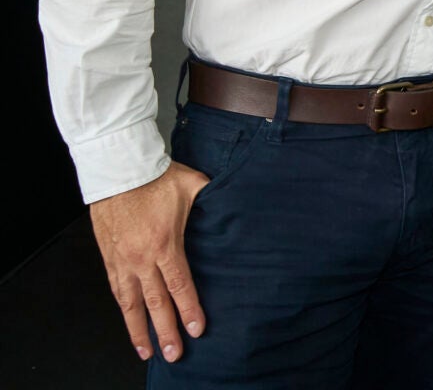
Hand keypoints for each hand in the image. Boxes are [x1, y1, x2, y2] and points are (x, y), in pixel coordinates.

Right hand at [90, 161, 209, 362]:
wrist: (119, 168)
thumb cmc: (158, 176)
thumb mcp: (194, 186)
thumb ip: (213, 200)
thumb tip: (234, 203)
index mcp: (165, 244)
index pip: (180, 285)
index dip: (189, 310)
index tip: (198, 329)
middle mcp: (141, 258)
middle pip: (155, 303)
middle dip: (166, 331)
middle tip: (175, 354)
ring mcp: (122, 260)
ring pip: (130, 304)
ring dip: (139, 330)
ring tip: (147, 351)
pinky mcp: (108, 257)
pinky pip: (115, 290)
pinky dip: (122, 309)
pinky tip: (129, 321)